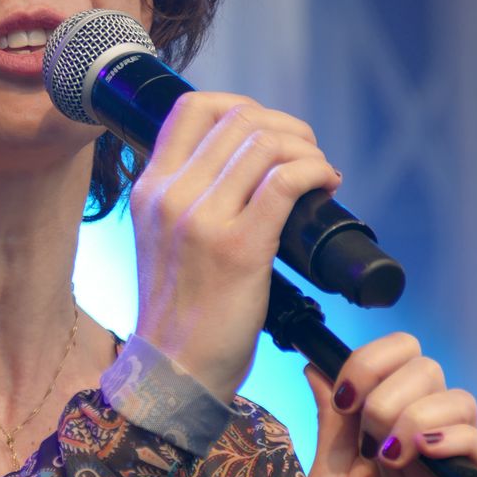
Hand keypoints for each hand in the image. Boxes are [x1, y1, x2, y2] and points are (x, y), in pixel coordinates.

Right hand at [130, 93, 341, 403]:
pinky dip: (316, 171)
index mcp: (150, 189)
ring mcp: (203, 221)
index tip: (267, 130)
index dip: (242, 105)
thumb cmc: (179, 312)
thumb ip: (185, 199)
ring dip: (307, 148)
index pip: (192, 107)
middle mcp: (172, 196)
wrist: (172, 371)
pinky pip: (287, 181)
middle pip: (239, 118)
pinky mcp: (241, 249)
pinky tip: (326, 186)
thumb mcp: (160, 239)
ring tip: (319, 172)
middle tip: (306, 154)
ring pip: (266, 143)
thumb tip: (240, 165)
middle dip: (286, 126)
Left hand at [301, 333, 476, 476]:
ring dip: (415, 418)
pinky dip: (454, 440)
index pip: (399, 351)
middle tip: (366, 439)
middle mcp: (423, 422)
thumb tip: (315, 365)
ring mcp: (452, 451)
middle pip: (427, 367)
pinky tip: (420, 456)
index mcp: (388, 410)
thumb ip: (329, 418)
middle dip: (387, 395)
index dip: (371, 362)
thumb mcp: (327, 468)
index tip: (344, 398)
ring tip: (389, 457)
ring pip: (458, 399)